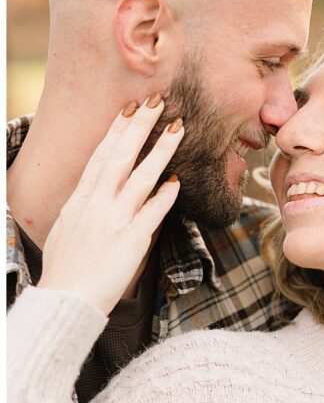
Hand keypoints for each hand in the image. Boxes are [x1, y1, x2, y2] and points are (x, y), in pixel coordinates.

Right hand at [37, 95, 182, 314]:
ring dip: (160, 152)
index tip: (129, 110)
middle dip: (138, 127)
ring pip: (139, 178)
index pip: (100, 157)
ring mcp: (113, 221)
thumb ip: (86, 209)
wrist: (66, 301)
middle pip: (119, 157)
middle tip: (156, 101)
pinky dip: (164, 195)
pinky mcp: (130, 241)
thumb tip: (96, 196)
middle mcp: (95, 205)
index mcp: (79, 201)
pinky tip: (178, 180)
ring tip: (178, 129)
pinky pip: (151, 213)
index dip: (116, 132)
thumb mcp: (69, 230)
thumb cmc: (68, 269)